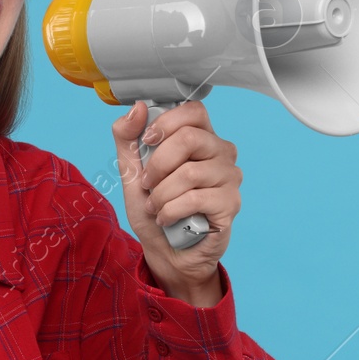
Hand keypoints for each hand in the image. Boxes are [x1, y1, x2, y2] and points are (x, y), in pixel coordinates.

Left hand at [110, 100, 239, 304]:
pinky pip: (196, 199)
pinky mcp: (230, 203)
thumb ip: (128, 138)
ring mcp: (229, 178)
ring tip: (155, 206)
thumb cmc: (154, 209)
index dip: (167, 123)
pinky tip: (166, 218)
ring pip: (190, 173)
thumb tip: (137, 107)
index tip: (148, 140)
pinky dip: (171, 211)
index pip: (194, 111)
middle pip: (189, 138)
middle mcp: (221, 153)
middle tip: (147, 184)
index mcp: (201, 138)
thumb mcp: (131, 172)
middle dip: (157, 165)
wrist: (166, 252)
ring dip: (161, 194)